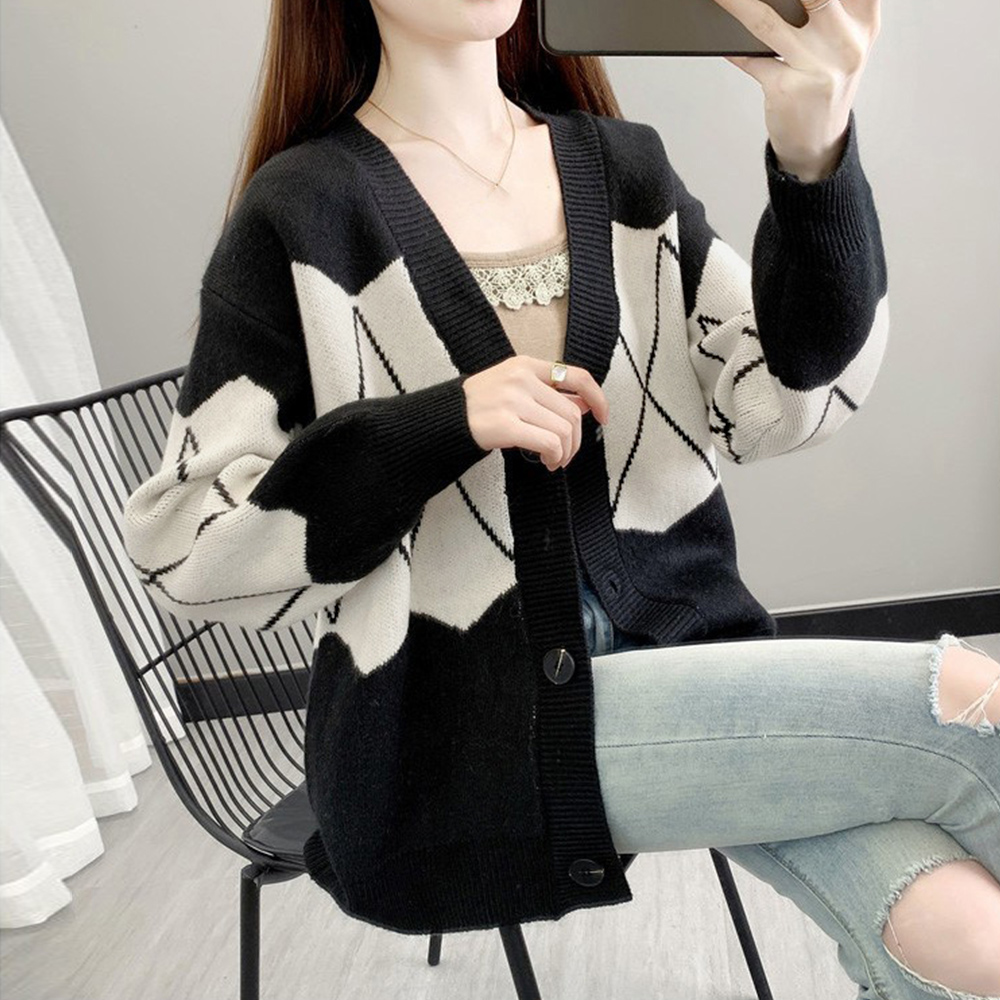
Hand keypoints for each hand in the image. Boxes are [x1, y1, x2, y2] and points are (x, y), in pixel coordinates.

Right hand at [462, 356, 609, 471]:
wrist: (445, 417)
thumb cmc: (478, 405)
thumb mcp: (513, 385)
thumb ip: (546, 392)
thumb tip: (582, 405)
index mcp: (525, 365)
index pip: (577, 376)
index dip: (597, 397)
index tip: (602, 415)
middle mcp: (521, 379)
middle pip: (571, 412)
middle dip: (576, 439)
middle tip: (566, 453)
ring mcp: (513, 401)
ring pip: (563, 430)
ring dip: (564, 452)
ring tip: (554, 460)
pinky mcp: (506, 425)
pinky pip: (548, 443)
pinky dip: (554, 456)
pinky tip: (546, 461)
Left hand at [708, 0, 880, 180]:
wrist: (818, 140)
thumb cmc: (824, 79)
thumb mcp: (839, 38)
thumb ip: (827, 6)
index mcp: (865, 16)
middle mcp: (846, 39)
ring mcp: (819, 67)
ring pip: (767, 21)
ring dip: (736, 3)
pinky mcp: (790, 90)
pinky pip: (752, 60)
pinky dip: (733, 47)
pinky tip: (721, 38)